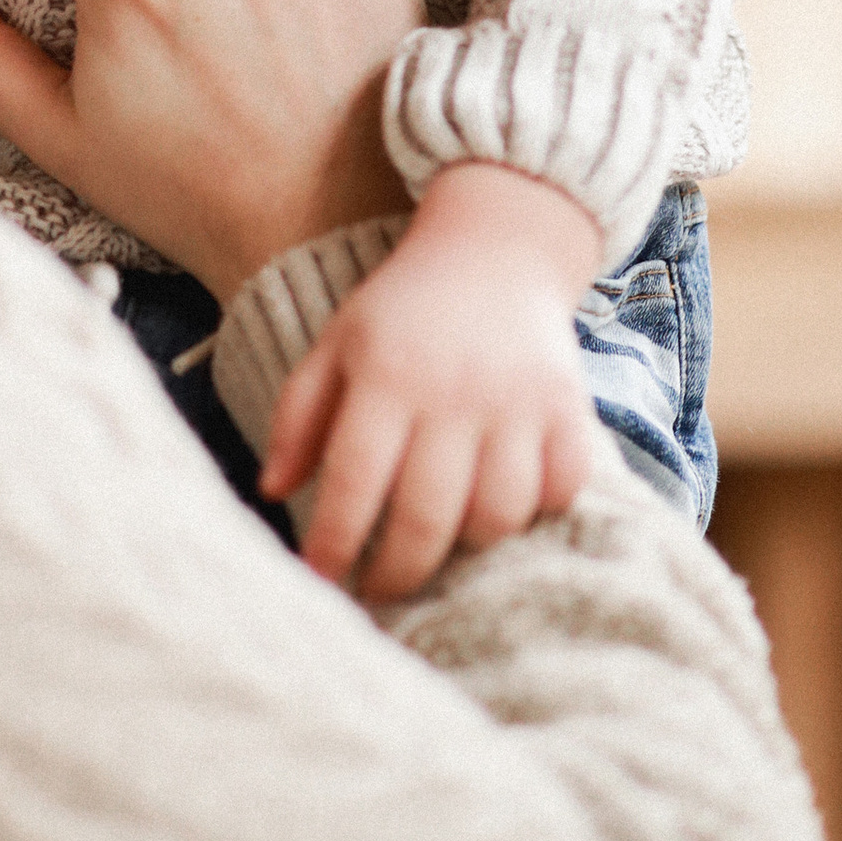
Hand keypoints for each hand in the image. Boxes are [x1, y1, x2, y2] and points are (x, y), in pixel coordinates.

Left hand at [260, 161, 601, 597]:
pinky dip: (537, 510)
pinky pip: (561, 489)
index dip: (332, 544)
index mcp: (385, 375)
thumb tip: (271, 490)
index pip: (353, 481)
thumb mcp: (336, 346)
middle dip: (396, 572)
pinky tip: (505, 502)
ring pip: (497, 515)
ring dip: (466, 545)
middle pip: (426, 516)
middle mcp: (453, 392)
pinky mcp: (569, 406)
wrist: (496, 249)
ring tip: (441, 540)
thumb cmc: (402, 310)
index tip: (318, 581)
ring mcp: (517, 402)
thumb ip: (298, 417)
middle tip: (378, 590)